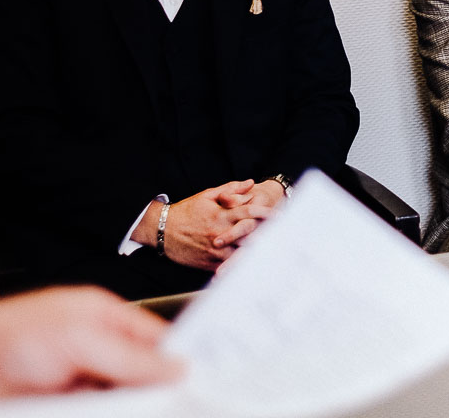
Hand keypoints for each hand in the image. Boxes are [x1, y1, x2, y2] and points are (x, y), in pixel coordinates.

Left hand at [0, 287, 177, 405]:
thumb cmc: (8, 335)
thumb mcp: (82, 339)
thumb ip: (131, 356)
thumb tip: (176, 367)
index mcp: (106, 319)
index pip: (156, 341)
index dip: (177, 361)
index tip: (197, 382)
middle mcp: (94, 351)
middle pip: (140, 378)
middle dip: (153, 392)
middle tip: (174, 405)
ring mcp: (78, 384)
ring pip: (121, 403)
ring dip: (130, 408)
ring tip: (126, 408)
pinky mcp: (66, 409)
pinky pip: (98, 414)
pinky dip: (108, 414)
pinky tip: (110, 413)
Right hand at [133, 180, 277, 269]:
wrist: (162, 231)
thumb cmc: (186, 211)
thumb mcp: (207, 195)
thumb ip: (231, 189)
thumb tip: (251, 182)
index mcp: (222, 215)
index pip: (250, 212)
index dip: (267, 212)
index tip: (280, 214)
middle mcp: (221, 233)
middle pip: (251, 234)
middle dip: (268, 234)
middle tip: (287, 235)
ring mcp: (216, 250)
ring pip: (242, 253)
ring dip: (259, 252)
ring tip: (277, 253)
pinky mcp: (210, 263)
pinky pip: (230, 266)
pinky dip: (243, 266)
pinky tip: (256, 267)